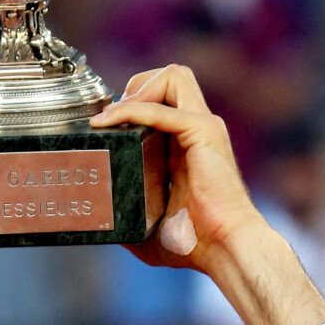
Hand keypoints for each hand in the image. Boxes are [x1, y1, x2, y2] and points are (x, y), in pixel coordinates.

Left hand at [90, 65, 259, 273]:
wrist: (223, 248)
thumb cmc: (195, 243)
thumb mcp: (150, 228)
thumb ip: (130, 216)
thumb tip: (101, 222)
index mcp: (188, 144)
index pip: (164, 98)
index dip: (133, 102)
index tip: (105, 125)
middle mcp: (198, 128)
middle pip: (171, 76)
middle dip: (136, 86)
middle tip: (110, 117)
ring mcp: (204, 127)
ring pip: (173, 76)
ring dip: (137, 89)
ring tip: (112, 116)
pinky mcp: (203, 133)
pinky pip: (162, 108)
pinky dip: (132, 109)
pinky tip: (108, 122)